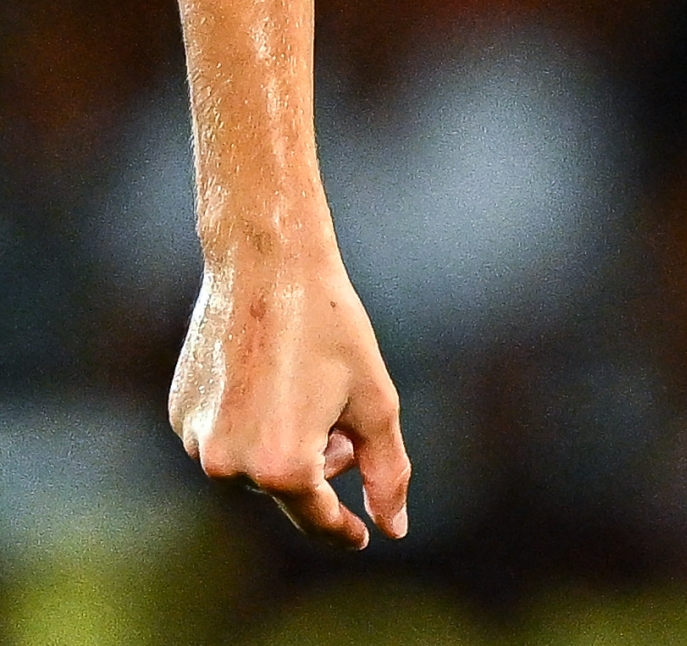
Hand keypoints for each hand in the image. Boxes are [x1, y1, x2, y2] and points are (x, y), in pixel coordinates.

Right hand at [171, 246, 409, 547]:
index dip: (343, 528)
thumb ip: (386, 471)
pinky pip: (223, 436)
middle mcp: (228, 464)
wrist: (266, 266)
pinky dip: (251, 420)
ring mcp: (195, 440)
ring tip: (304, 383)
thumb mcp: (374, 402)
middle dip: (320, 459)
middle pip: (287, 484)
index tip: (361, 536)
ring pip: (253, 461)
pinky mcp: (177, 413)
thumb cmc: (330, 329)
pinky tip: (269, 373)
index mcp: (280, 466)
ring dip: (285, 439)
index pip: (317, 515)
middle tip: (337, 409)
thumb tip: (392, 528)